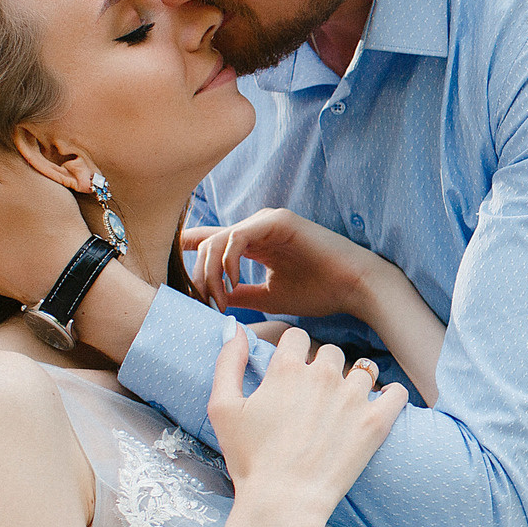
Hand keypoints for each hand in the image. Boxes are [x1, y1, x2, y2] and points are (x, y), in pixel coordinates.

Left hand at [184, 208, 399, 320]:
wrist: (354, 288)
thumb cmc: (319, 292)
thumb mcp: (268, 297)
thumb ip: (240, 294)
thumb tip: (212, 300)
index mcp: (255, 243)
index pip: (212, 241)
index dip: (188, 253)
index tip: (173, 278)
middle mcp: (257, 228)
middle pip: (207, 244)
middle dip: (199, 277)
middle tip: (209, 306)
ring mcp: (266, 221)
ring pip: (218, 240)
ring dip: (211, 273)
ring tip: (220, 299)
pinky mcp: (277, 220)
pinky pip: (237, 236)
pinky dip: (227, 262)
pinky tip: (232, 283)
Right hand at [206, 326, 405, 523]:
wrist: (284, 501)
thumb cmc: (250, 460)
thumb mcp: (222, 408)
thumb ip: (227, 362)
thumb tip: (232, 327)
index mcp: (287, 369)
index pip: (296, 336)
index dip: (292, 352)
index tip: (291, 370)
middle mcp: (323, 375)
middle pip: (330, 352)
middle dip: (322, 367)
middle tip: (314, 396)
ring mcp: (353, 397)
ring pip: (363, 369)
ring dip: (354, 382)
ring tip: (345, 406)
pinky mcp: (376, 421)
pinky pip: (396, 392)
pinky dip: (391, 395)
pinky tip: (381, 404)